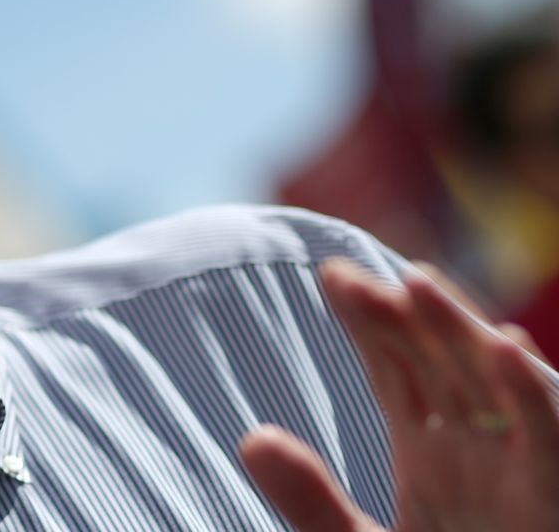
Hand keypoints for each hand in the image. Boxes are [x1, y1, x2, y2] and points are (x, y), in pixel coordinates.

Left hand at [239, 258, 558, 530]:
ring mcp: (520, 466)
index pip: (398, 366)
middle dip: (402, 314)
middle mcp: (476, 445)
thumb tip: (250, 439)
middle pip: (439, 359)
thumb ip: (310, 501)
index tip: (330, 279)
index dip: (368, 321)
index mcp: (432, 447)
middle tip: (353, 278)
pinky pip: (551, 437)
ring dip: (461, 333)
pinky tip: (505, 347)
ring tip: (416, 283)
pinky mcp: (555, 496)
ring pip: (494, 382)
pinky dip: (532, 393)